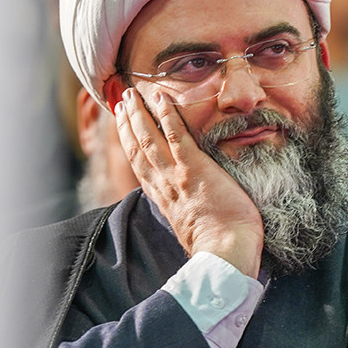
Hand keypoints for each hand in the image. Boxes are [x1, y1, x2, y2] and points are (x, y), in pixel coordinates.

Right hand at [115, 88, 262, 276]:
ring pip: (149, 139)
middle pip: (138, 148)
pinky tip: (160, 98)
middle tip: (121, 102)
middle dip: (127, 123)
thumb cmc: (219, 247)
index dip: (129, 144)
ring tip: (131, 94)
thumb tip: (195, 212)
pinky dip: (165, 115)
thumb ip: (189, 215)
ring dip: (138, 114)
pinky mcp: (194, 169)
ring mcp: (176, 176)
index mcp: (164, 200)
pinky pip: (175, 136)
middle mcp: (163, 186)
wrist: (225, 253)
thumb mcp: (194, 230)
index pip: (141, 166)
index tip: (124, 127)